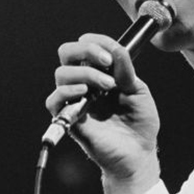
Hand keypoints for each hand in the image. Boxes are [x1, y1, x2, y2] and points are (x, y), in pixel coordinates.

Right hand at [46, 33, 159, 193]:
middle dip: (85, 49)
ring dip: (86, 73)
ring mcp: (76, 100)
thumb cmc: (140, 123)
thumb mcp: (138, 90)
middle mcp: (85, 83)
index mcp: (101, 73)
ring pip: (61, 73)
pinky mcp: (70, 119)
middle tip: (106, 62)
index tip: (113, 50)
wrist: (139, 152)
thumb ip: (125, 70)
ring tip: (108, 86)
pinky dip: (66, 92)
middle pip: (66, 53)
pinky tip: (85, 92)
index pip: (86, 46)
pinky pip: (53, 101)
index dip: (96, 41)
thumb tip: (115, 49)